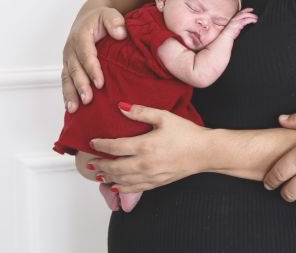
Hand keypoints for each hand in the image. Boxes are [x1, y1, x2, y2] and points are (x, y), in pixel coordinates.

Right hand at [61, 7, 126, 111]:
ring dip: (70, 93)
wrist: (88, 17)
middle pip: (75, 69)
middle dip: (80, 85)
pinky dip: (67, 94)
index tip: (100, 83)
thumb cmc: (100, 18)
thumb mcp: (109, 13)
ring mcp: (68, 58)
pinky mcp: (68, 65)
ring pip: (67, 77)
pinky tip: (71, 107)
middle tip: (88, 99)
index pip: (86, 54)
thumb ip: (115, 21)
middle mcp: (71, 48)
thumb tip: (121, 34)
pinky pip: (66, 80)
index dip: (92, 69)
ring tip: (74, 108)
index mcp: (81, 36)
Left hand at [87, 104, 207, 192]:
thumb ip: (141, 112)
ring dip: (108, 177)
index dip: (100, 145)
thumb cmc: (186, 133)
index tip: (92, 142)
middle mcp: (144, 164)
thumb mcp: (164, 116)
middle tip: (90, 162)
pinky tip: (116, 186)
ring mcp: (150, 176)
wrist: (204, 152)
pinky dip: (122, 188)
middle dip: (100, 165)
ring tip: (99, 175)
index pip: (114, 147)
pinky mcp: (157, 183)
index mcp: (144, 145)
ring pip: (122, 180)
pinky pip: (135, 188)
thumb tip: (121, 107)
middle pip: (114, 167)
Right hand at [222, 8, 257, 38]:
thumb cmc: (230, 34)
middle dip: (250, 12)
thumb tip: (243, 25)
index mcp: (234, 19)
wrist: (226, 37)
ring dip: (252, 16)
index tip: (251, 9)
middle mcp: (235, 18)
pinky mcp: (238, 24)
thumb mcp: (235, 28)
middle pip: (243, 12)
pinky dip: (251, 20)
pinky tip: (254, 21)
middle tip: (256, 15)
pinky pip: (246, 20)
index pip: (240, 12)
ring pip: (245, 15)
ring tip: (256, 18)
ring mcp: (236, 21)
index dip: (246, 10)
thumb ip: (239, 25)